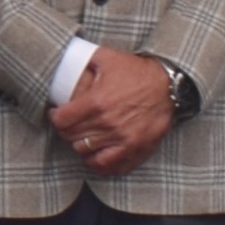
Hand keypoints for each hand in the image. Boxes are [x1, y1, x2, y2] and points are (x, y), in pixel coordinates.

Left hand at [51, 47, 175, 175]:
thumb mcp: (108, 57)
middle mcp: (108, 124)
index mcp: (97, 102)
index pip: (62, 121)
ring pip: (86, 152)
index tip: (57, 114)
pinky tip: (96, 154)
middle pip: (71, 137)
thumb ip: (84, 58)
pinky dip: (98, 163)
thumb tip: (65, 58)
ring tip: (82, 137)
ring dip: (80, 145)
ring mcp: (122, 140)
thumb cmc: (138, 72)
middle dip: (66, 130)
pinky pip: (109, 166)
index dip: (55, 117)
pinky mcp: (136, 149)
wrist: (170, 86)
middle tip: (69, 124)